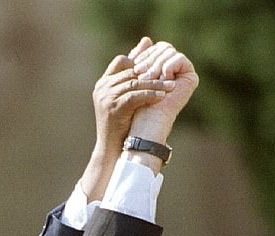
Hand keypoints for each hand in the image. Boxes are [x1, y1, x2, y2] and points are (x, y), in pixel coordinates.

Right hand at [92, 37, 175, 162]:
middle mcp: (102, 88)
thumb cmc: (120, 125)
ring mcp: (106, 98)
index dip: (139, 61)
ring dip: (155, 84)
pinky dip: (150, 95)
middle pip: (130, 71)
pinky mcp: (114, 108)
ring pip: (135, 83)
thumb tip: (146, 45)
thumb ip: (133, 78)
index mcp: (102, 84)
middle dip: (152, 72)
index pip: (121, 61)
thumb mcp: (125, 99)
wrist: (110, 150)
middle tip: (171, 73)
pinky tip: (162, 97)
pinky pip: (135, 96)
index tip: (157, 66)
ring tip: (171, 86)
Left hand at [129, 42, 198, 144]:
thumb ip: (141, 58)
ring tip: (150, 80)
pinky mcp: (191, 78)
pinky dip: (168, 67)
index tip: (135, 68)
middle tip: (140, 74)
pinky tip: (163, 81)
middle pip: (163, 48)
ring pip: (170, 52)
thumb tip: (146, 39)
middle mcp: (175, 71)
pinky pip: (179, 58)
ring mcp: (184, 74)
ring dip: (156, 65)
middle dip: (149, 60)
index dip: (145, 55)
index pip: (155, 49)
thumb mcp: (136, 76)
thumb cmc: (136, 105)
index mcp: (163, 69)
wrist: (145, 122)